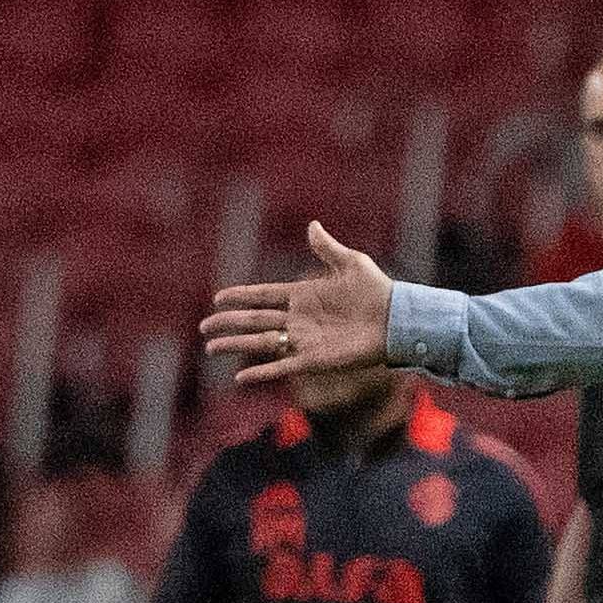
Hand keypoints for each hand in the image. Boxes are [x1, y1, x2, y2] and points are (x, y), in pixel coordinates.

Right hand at [200, 221, 394, 388]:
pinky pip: (282, 366)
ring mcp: (305, 340)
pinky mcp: (314, 360)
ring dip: (236, 345)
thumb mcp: (351, 262)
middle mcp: (299, 319)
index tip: (218, 298)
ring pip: (261, 343)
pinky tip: (241, 378)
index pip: (264, 295)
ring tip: (211, 348)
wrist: (397, 321)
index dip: (241, 296)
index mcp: (304, 295)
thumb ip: (327, 248)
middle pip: (255, 320)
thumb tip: (312, 225)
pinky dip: (262, 372)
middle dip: (229, 323)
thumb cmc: (378, 291)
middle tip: (204, 327)